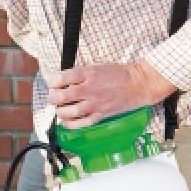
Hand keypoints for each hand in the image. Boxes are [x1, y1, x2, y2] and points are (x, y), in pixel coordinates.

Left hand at [46, 61, 176, 128]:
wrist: (137, 84)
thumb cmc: (118, 74)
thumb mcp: (97, 66)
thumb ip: (81, 74)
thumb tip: (64, 81)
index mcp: (88, 73)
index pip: (61, 78)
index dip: (53, 81)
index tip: (54, 83)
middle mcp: (89, 89)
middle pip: (61, 96)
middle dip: (53, 98)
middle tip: (53, 97)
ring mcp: (95, 104)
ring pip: (69, 112)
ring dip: (60, 111)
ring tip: (60, 109)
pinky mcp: (100, 115)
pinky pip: (80, 124)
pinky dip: (70, 124)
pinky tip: (66, 121)